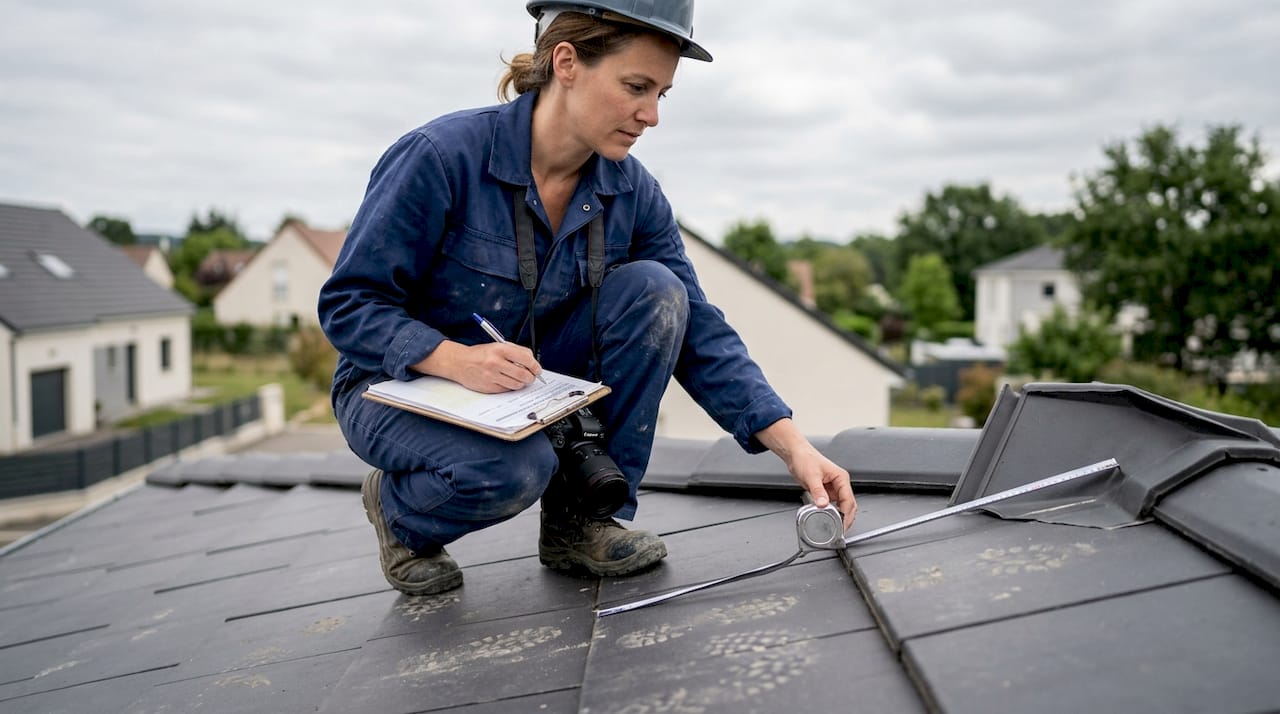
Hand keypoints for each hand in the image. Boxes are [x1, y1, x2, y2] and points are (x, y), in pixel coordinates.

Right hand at [413, 341, 542, 392]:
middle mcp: (496, 362)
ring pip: (517, 384)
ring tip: (518, 378)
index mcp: (500, 349)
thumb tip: (532, 361)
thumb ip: (515, 352)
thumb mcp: (497, 346)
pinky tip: (506, 380)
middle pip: (523, 374)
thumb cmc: (480, 354)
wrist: (460, 363)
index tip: (537, 369)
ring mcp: (492, 376)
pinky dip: (510, 386)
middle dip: (531, 377)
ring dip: (521, 383)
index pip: (526, 358)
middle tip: (531, 377)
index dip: (535, 366)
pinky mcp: (489, 387)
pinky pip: (507, 389)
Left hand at [755, 418, 856, 529]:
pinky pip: (831, 505)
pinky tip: (827, 519)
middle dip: (846, 519)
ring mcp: (833, 488)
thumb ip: (818, 491)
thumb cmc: (805, 459)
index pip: (849, 500)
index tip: (843, 525)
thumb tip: (823, 504)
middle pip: (848, 505)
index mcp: (841, 478)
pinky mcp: (825, 492)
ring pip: (841, 506)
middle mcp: (839, 484)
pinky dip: (831, 513)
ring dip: (839, 517)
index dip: (847, 515)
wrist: (796, 454)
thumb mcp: (811, 476)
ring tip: (835, 528)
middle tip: (840, 531)